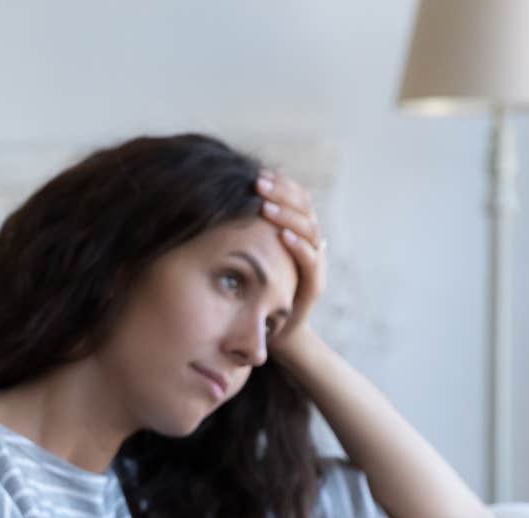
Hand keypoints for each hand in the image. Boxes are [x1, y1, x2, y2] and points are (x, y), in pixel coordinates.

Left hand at [256, 168, 328, 359]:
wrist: (272, 333)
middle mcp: (309, 243)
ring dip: (288, 215)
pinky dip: (297, 245)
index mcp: (295, 232)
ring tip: (266, 206)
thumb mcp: (244, 256)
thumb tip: (214, 203)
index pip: (296, 197)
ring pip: (310, 229)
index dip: (281, 183)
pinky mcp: (313, 285)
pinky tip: (281, 235)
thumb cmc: (252, 291)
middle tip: (258, 182)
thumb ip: (240, 233)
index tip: (258, 173)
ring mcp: (314, 263)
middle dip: (281, 192)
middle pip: (305, 207)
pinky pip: (311, 261)